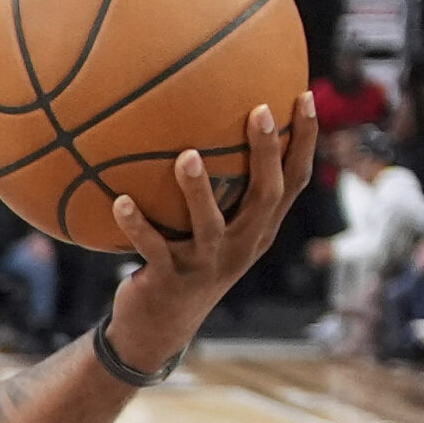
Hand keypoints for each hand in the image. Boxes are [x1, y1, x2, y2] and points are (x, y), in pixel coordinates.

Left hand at [109, 94, 315, 371]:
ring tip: (187, 155)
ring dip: (197, 190)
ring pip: (209, 225)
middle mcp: (241, 246)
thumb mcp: (210, 229)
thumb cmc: (184, 263)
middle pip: (265, 196)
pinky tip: (119, 200)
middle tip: (258, 110)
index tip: (304, 95)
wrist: (159, 326)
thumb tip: (201, 126)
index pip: (292, 181)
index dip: (303, 141)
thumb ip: (218, 189)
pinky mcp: (169, 280)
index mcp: (258, 230)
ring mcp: (206, 264)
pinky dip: (136, 225)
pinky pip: (152, 248)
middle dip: (265, 153)